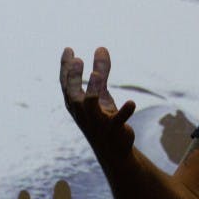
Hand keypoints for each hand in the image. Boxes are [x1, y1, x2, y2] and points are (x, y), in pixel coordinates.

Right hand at [60, 47, 136, 164]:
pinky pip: (118, 120)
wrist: (114, 150)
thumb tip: (101, 47)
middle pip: (72, 95)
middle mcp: (83, 114)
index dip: (65, 68)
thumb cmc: (103, 118)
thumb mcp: (101, 94)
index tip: (69, 49)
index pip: (66, 85)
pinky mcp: (114, 130)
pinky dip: (125, 111)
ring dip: (92, 90)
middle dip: (74, 78)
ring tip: (95, 75)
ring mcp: (97, 122)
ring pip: (90, 106)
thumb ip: (101, 71)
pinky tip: (132, 102)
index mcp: (76, 105)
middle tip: (78, 60)